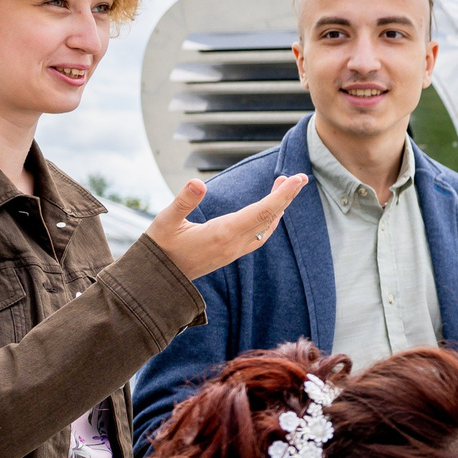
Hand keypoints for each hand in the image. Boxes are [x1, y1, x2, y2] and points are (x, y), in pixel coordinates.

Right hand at [143, 174, 306, 279]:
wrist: (158, 280)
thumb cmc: (160, 247)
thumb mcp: (166, 220)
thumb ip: (183, 201)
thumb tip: (197, 182)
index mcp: (222, 233)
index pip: (261, 211)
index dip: (282, 194)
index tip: (297, 179)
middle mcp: (234, 244)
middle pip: (269, 218)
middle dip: (286, 197)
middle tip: (300, 177)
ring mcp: (234, 251)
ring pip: (266, 228)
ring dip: (278, 207)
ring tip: (283, 185)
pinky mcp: (230, 254)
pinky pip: (259, 236)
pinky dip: (269, 220)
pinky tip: (268, 210)